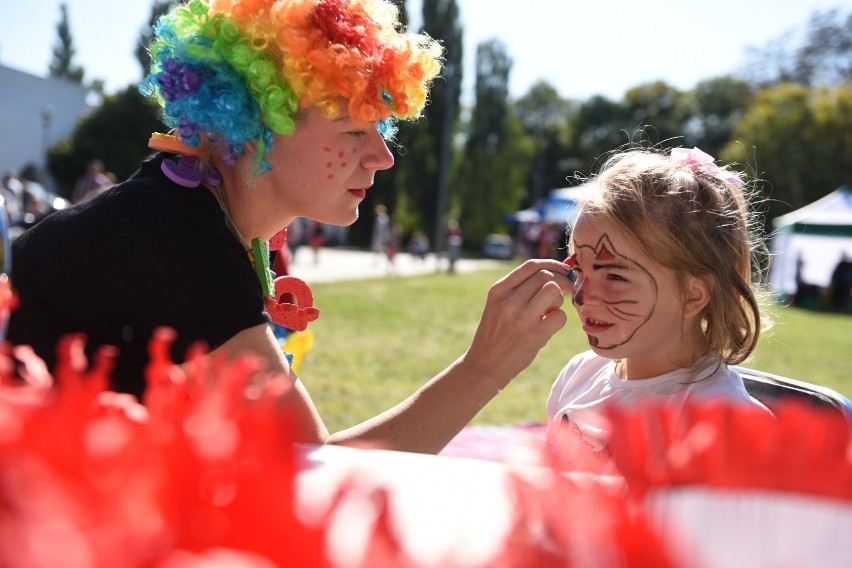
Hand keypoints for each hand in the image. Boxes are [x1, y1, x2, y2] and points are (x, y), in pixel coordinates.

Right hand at [462, 259, 571, 383]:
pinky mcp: (535, 335)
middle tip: (565, 292)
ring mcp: (522, 317)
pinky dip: (558, 320)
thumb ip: (518, 288)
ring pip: (554, 291)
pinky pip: (560, 316)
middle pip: (546, 277)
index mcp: (499, 290)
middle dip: (561, 282)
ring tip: (549, 311)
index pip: (531, 266)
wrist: (485, 364)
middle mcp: (509, 300)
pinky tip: (547, 327)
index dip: (552, 264)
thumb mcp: (498, 304)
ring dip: (558, 300)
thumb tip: (553, 273)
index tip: (563, 270)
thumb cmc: (496, 332)